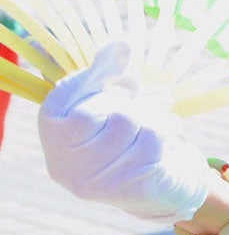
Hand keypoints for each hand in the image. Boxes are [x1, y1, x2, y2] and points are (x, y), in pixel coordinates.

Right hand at [38, 42, 216, 221]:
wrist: (159, 184)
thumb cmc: (129, 133)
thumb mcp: (113, 97)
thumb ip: (109, 70)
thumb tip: (121, 45)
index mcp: (52, 136)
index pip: (70, 98)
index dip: (105, 84)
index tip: (131, 81)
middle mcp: (62, 164)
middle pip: (111, 110)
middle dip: (139, 101)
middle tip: (153, 100)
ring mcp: (92, 182)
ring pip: (132, 122)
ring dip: (157, 114)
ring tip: (162, 117)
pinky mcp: (126, 190)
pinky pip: (152, 141)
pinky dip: (168, 130)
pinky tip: (170, 135)